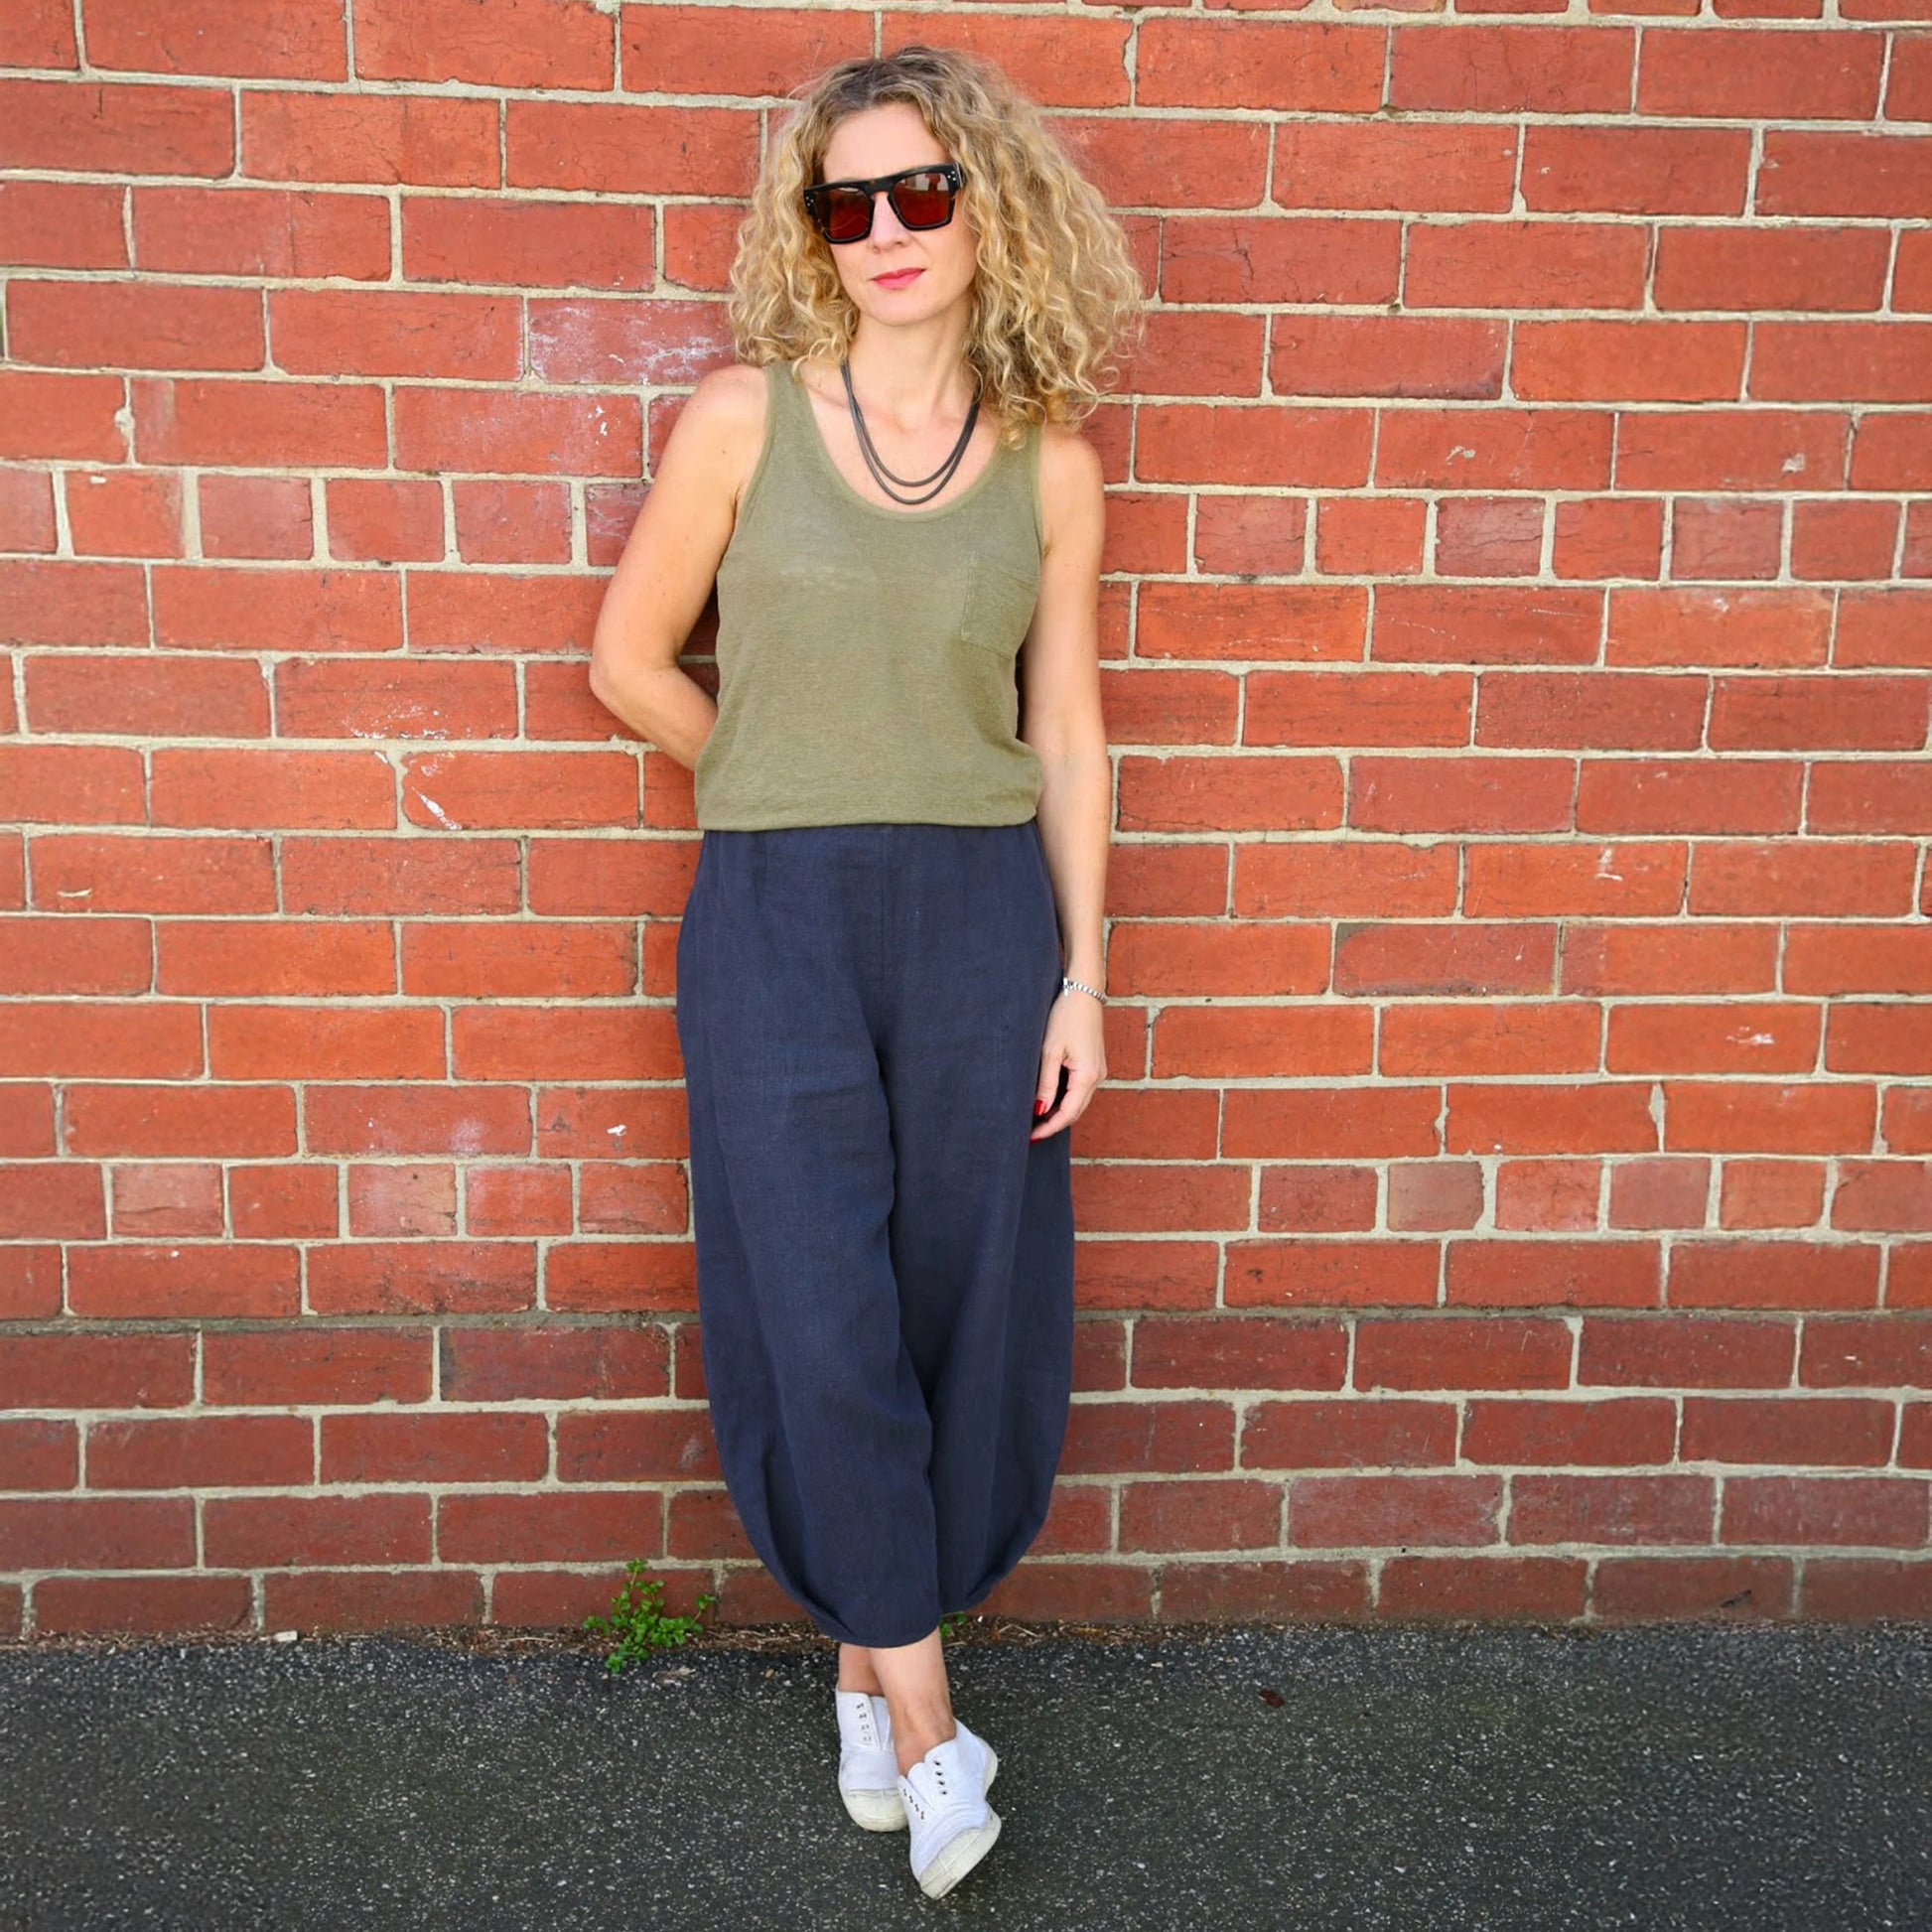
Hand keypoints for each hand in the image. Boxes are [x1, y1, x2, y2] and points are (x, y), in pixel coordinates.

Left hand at [1031, 987, 1105, 1139]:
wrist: (1083, 992)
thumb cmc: (1065, 1017)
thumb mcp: (1050, 1051)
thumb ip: (1046, 1083)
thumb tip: (1040, 1111)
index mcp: (1088, 1076)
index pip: (1068, 1113)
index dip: (1049, 1128)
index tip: (1031, 1137)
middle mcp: (1098, 1077)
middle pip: (1075, 1111)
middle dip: (1054, 1124)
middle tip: (1031, 1133)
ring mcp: (1098, 1071)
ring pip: (1078, 1102)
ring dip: (1060, 1113)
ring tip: (1036, 1120)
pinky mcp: (1095, 1064)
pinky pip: (1080, 1090)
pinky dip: (1066, 1099)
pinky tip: (1050, 1101)